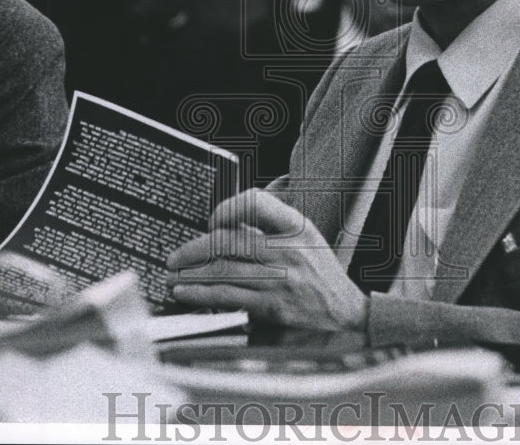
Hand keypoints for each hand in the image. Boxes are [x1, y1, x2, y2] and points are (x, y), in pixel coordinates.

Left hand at [166, 188, 367, 330]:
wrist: (346, 316)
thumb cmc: (319, 274)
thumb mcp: (306, 237)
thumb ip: (274, 223)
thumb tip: (229, 217)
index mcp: (297, 226)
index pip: (256, 202)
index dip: (228, 207)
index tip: (213, 220)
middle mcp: (289, 250)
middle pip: (229, 240)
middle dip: (194, 248)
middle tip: (175, 256)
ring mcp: (281, 279)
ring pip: (223, 269)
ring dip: (190, 273)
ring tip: (173, 275)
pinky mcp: (272, 308)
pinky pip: (228, 296)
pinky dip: (201, 293)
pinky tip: (186, 292)